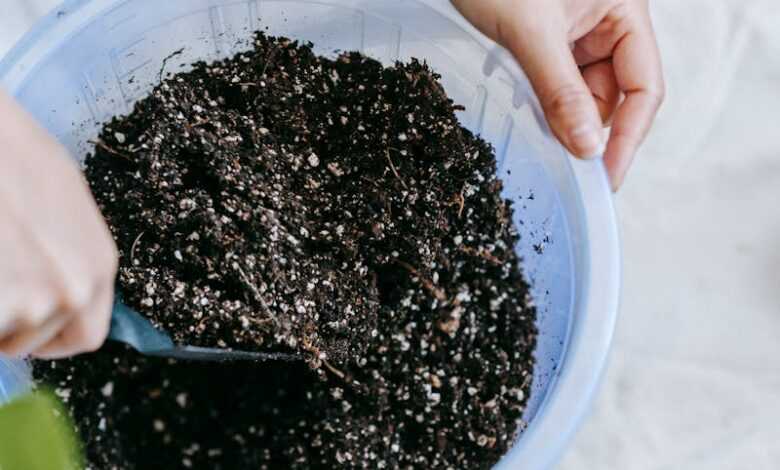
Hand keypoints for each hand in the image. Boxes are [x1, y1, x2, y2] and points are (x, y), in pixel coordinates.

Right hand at [0, 91, 117, 358]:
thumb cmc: (10, 152)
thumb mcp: (61, 203)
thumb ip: (67, 255)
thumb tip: (54, 292)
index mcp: (98, 266)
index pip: (86, 335)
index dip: (52, 337)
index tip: (28, 326)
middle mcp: (74, 290)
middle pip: (34, 339)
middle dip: (7, 323)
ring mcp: (31, 301)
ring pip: (0, 336)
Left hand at [453, 0, 663, 189]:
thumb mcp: (530, 32)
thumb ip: (561, 92)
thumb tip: (588, 149)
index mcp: (623, 10)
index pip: (644, 87)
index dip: (628, 137)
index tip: (605, 178)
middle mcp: (606, 23)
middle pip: (611, 96)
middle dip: (583, 126)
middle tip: (558, 158)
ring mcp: (577, 34)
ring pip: (579, 94)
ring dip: (556, 113)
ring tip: (528, 111)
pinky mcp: (549, 42)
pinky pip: (553, 84)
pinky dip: (538, 100)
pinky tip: (519, 102)